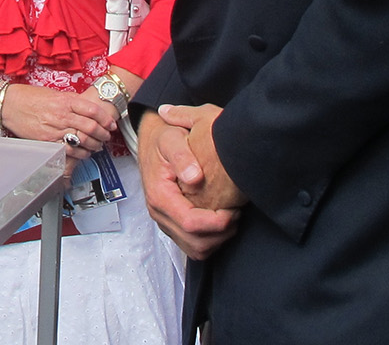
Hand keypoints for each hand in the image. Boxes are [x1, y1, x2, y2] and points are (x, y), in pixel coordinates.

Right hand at [0, 83, 115, 160]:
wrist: (8, 104)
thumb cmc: (29, 96)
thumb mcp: (53, 93)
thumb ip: (70, 101)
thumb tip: (85, 108)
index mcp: (65, 100)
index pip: (93, 111)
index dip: (106, 119)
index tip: (110, 124)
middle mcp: (62, 115)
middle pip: (91, 127)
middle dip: (103, 134)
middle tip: (107, 137)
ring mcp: (55, 129)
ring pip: (82, 141)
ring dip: (94, 145)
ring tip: (97, 146)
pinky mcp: (47, 141)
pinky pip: (69, 150)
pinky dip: (79, 153)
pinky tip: (83, 153)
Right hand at [136, 109, 238, 258]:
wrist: (152, 142)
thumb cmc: (164, 139)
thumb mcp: (171, 139)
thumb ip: (182, 155)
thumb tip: (194, 178)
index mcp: (160, 196)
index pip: (191, 224)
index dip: (217, 222)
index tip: (233, 208)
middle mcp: (160, 214)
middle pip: (195, 244)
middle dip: (221, 233)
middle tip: (236, 212)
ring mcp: (165, 222)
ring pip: (196, 250)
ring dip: (218, 239)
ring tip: (231, 217)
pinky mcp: (172, 225)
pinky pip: (193, 246)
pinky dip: (211, 240)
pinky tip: (221, 221)